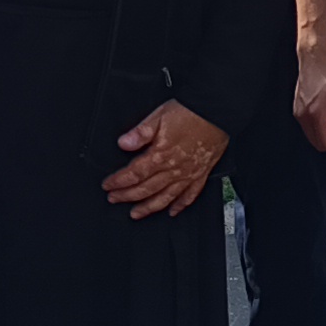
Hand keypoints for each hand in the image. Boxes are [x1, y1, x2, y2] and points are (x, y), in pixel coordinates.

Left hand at [106, 100, 227, 218]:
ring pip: (165, 197)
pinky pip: (190, 195)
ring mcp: (188, 174)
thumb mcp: (159, 116)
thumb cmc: (191, 112)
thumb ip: (140, 132)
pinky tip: (173, 211)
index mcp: (160, 155)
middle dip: (127, 196)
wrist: (217, 113)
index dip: (118, 182)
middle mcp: (174, 169)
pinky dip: (180, 205)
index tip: (108, 185)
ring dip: (149, 207)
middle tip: (114, 199)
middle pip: (146, 189)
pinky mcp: (201, 174)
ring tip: (136, 213)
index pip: (134, 174)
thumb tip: (123, 143)